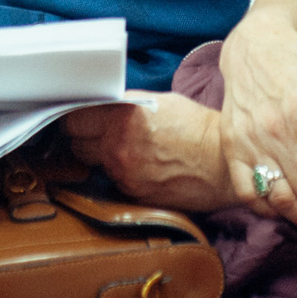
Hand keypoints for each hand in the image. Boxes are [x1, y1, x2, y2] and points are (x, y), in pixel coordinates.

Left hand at [63, 93, 229, 212]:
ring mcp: (124, 174)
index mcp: (123, 117)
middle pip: (77, 145)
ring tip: (127, 150)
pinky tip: (140, 166)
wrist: (222, 164)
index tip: (82, 119)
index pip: (74, 120)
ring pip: (94, 165)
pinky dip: (120, 174)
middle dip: (86, 139)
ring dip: (103, 158)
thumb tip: (100, 108)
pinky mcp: (133, 194)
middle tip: (101, 134)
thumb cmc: (196, 128)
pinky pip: (114, 182)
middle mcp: (119, 146)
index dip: (77, 119)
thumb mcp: (159, 102)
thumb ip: (124, 106)